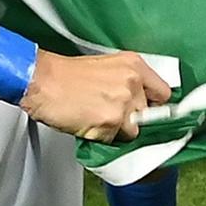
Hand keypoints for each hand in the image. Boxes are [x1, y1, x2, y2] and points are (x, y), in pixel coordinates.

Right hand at [23, 48, 173, 143]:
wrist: (41, 82)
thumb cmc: (65, 76)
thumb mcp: (105, 67)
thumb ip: (126, 82)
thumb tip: (140, 101)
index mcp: (134, 65)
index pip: (164, 93)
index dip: (154, 106)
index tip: (149, 112)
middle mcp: (133, 82)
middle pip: (148, 115)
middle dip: (131, 119)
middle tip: (108, 112)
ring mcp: (124, 103)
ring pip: (133, 131)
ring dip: (116, 130)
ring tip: (94, 117)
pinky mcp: (112, 121)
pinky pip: (114, 139)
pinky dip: (101, 137)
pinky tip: (87, 123)